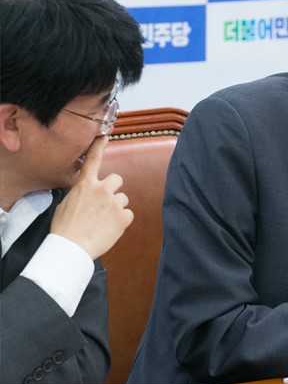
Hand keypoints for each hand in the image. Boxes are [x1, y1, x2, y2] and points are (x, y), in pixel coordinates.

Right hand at [50, 136, 132, 258]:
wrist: (71, 247)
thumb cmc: (65, 228)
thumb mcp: (66, 204)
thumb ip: (80, 193)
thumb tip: (86, 193)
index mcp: (85, 185)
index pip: (93, 160)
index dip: (99, 146)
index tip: (104, 136)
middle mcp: (101, 189)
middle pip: (118, 179)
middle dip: (113, 189)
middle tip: (104, 203)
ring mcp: (114, 202)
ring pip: (123, 198)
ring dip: (117, 207)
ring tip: (103, 220)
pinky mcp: (123, 216)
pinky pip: (128, 214)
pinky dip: (122, 221)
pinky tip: (109, 228)